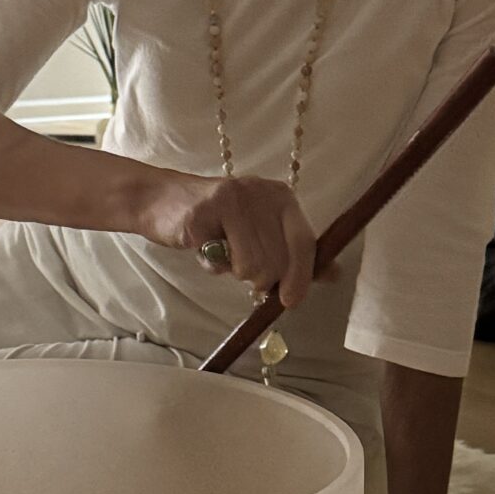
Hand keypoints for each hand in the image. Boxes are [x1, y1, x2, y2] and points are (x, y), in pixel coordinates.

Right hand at [138, 170, 318, 308]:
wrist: (160, 199)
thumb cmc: (217, 221)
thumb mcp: (261, 231)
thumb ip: (295, 252)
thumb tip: (333, 274)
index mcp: (281, 196)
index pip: (303, 241)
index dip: (301, 275)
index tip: (290, 300)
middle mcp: (260, 193)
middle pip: (278, 260)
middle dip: (262, 279)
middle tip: (243, 269)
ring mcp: (231, 200)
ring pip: (250, 265)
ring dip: (235, 272)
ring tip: (223, 254)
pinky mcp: (203, 214)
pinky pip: (218, 263)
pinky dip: (210, 267)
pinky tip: (204, 248)